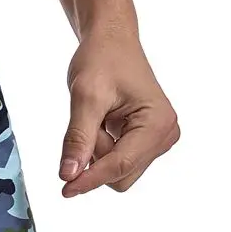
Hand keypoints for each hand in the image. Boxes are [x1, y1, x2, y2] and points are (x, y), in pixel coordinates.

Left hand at [60, 28, 179, 196]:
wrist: (111, 42)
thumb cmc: (101, 61)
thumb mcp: (85, 97)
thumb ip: (78, 138)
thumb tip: (69, 176)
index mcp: (158, 124)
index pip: (120, 166)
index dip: (90, 179)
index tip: (65, 189)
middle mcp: (165, 135)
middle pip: (120, 175)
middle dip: (96, 157)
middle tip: (89, 122)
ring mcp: (157, 140)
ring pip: (117, 170)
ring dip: (98, 151)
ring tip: (98, 118)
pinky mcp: (146, 142)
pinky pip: (116, 160)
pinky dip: (101, 147)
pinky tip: (103, 122)